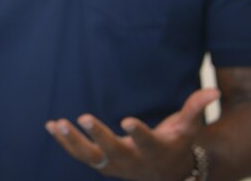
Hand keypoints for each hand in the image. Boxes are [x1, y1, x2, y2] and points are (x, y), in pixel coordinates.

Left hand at [45, 88, 218, 179]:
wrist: (167, 174)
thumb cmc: (176, 143)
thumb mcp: (187, 128)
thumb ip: (195, 108)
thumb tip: (213, 90)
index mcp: (155, 150)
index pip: (147, 143)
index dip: (138, 133)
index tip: (128, 120)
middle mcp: (132, 160)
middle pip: (114, 151)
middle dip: (99, 136)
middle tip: (84, 117)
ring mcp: (114, 164)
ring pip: (90, 156)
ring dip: (72, 141)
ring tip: (57, 123)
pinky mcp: (100, 163)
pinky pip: (79, 154)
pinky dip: (64, 141)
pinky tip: (50, 126)